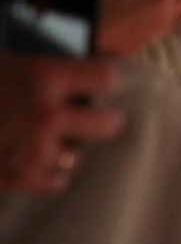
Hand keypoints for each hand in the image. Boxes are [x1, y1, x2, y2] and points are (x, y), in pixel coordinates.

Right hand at [0, 53, 126, 193]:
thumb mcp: (5, 63)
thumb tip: (66, 77)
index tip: (104, 82)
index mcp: (43, 77)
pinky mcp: (17, 178)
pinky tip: (38, 161)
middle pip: (108, 124)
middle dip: (105, 120)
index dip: (105, 79)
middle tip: (101, 118)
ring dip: (68, 148)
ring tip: (50, 140)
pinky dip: (50, 172)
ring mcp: (34, 151)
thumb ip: (37, 72)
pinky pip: (56, 180)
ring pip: (78, 154)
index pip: (105, 78)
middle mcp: (47, 115)